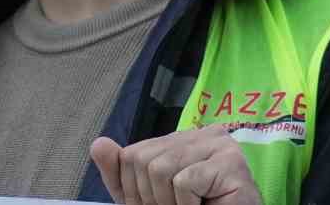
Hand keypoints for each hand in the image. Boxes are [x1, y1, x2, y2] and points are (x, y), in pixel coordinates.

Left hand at [90, 125, 262, 204]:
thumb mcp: (148, 199)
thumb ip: (123, 176)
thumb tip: (98, 144)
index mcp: (182, 138)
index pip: (133, 154)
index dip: (136, 190)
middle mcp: (202, 132)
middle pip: (144, 159)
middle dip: (151, 198)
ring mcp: (219, 143)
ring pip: (161, 168)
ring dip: (169, 203)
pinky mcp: (231, 160)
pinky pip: (184, 181)